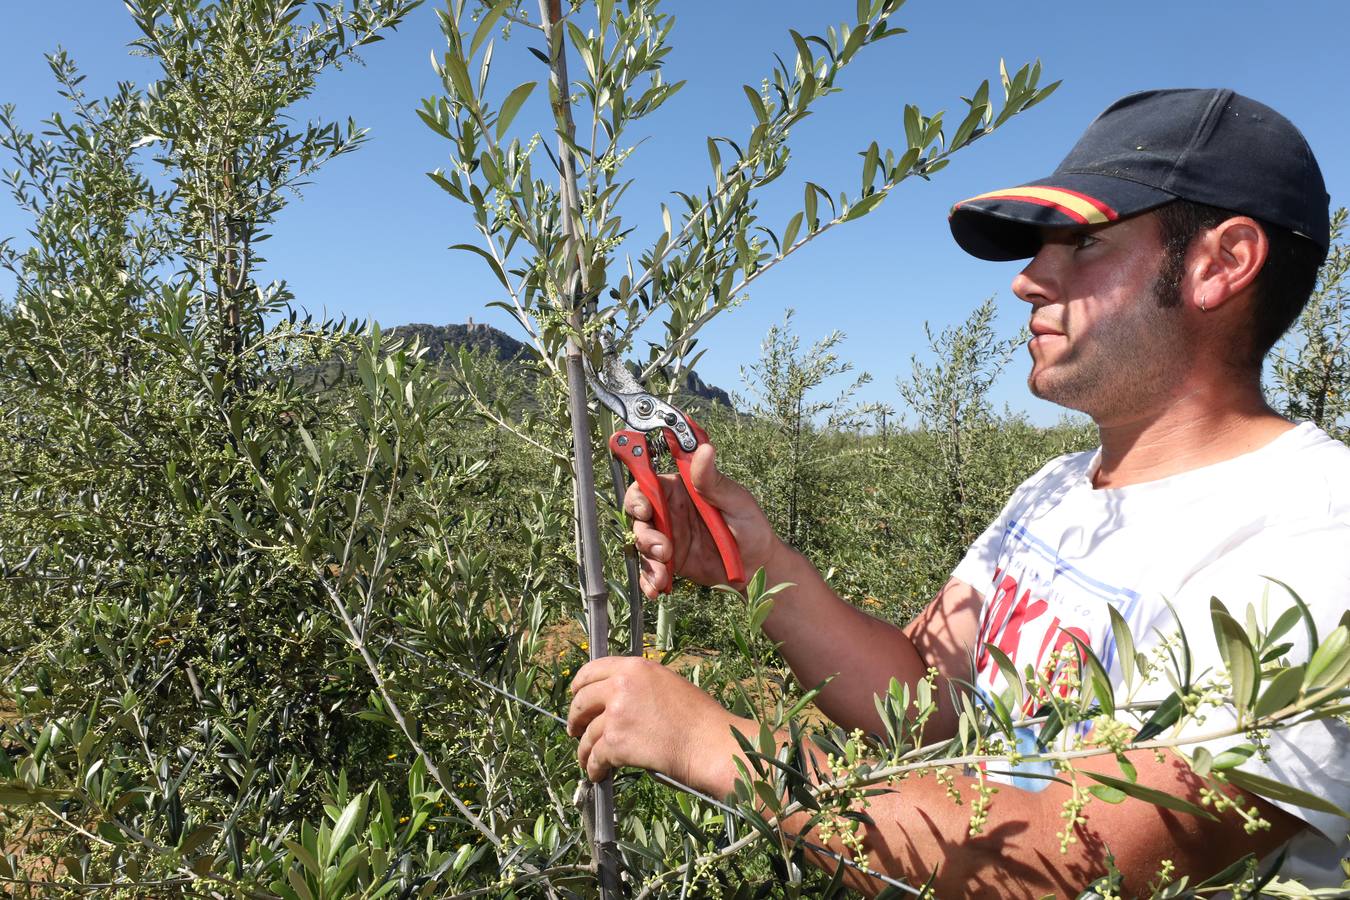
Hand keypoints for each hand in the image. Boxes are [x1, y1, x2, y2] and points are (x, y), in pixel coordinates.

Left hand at [567, 656, 741, 787]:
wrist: (709, 743)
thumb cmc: (698, 718)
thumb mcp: (667, 685)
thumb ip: (639, 686)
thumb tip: (617, 699)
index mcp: (635, 668)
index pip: (592, 670)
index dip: (579, 685)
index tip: (576, 696)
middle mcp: (621, 686)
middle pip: (582, 701)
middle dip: (575, 718)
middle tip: (575, 730)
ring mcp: (616, 714)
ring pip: (587, 734)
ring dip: (584, 749)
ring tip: (586, 759)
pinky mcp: (615, 743)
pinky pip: (595, 757)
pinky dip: (593, 768)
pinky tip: (597, 774)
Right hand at [625, 443, 783, 595]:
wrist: (756, 567)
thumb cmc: (750, 526)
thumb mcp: (735, 501)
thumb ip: (712, 480)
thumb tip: (705, 449)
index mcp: (681, 490)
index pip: (648, 484)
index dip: (639, 495)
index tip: (645, 510)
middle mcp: (670, 511)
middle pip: (638, 515)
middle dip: (643, 533)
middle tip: (661, 548)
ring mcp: (667, 537)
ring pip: (641, 543)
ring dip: (648, 559)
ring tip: (665, 571)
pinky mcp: (669, 561)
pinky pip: (650, 569)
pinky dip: (649, 580)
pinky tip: (657, 588)